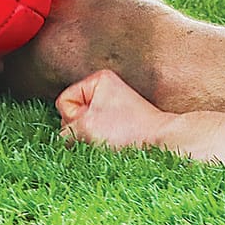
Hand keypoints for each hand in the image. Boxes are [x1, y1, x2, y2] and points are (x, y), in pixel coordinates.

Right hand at [56, 69, 174, 150]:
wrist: (161, 143)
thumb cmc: (128, 131)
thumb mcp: (86, 128)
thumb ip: (65, 132)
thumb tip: (62, 140)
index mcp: (98, 80)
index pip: (64, 101)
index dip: (73, 118)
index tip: (96, 123)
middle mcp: (105, 89)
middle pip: (74, 114)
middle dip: (83, 129)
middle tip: (104, 134)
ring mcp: (113, 107)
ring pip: (85, 127)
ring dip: (92, 138)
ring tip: (112, 140)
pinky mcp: (120, 123)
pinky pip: (97, 133)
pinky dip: (101, 142)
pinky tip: (115, 145)